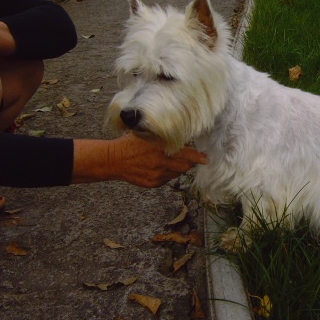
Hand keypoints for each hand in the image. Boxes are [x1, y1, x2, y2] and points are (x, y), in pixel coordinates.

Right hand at [72, 133, 206, 186]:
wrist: (113, 160)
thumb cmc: (129, 143)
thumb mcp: (146, 135)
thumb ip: (163, 137)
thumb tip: (180, 136)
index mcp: (160, 150)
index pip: (186, 155)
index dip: (198, 157)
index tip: (206, 158)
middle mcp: (160, 164)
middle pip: (184, 166)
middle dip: (190, 162)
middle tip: (194, 157)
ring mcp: (156, 176)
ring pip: (177, 173)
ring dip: (179, 167)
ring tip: (171, 159)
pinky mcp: (153, 183)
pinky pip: (167, 179)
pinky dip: (168, 173)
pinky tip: (161, 166)